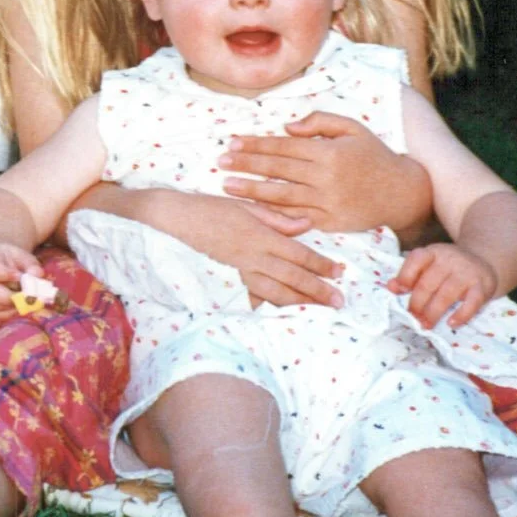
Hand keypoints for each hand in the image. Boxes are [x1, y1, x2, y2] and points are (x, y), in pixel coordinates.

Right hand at [0, 243, 40, 321]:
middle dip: (10, 296)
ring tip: (24, 300)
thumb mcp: (23, 257)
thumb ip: (31, 265)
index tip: (20, 277)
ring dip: (11, 306)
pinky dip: (8, 313)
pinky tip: (17, 306)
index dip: (6, 274)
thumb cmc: (13, 262)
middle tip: (26, 297)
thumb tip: (37, 276)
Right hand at [137, 187, 343, 308]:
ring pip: (275, 291)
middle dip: (317, 291)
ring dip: (299, 302)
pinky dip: (269, 304)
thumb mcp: (246, 205)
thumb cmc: (211, 207)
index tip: (340, 272)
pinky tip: (283, 311)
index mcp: (261, 234)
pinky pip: (253, 294)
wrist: (176, 219)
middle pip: (292, 277)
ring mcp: (240, 269)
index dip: (320, 264)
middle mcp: (253, 255)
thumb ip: (277, 218)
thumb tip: (306, 224)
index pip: (298, 253)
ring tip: (318, 310)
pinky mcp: (229, 277)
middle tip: (339, 301)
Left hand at [219, 113, 431, 236]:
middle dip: (245, 165)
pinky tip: (253, 210)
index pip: (283, 147)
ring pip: (281, 196)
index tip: (232, 142)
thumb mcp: (352, 128)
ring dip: (251, 191)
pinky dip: (273, 215)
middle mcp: (325, 178)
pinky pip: (295, 218)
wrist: (402, 192)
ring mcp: (327, 202)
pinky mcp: (329, 223)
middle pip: (277, 170)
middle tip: (219, 162)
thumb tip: (287, 127)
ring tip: (227, 186)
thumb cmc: (373, 156)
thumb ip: (319, 122)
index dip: (256, 144)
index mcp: (329, 152)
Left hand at [388, 242, 498, 328]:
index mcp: (433, 252)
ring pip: (447, 294)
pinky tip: (451, 323)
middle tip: (413, 318)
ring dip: (434, 312)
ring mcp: (467, 272)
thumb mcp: (429, 265)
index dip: (405, 276)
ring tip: (426, 325)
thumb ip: (410, 275)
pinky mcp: (482, 286)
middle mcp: (450, 259)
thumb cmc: (449, 268)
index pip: (416, 259)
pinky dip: (461, 314)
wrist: (485, 261)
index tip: (399, 292)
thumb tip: (391, 287)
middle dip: (417, 303)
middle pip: (428, 282)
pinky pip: (472, 302)